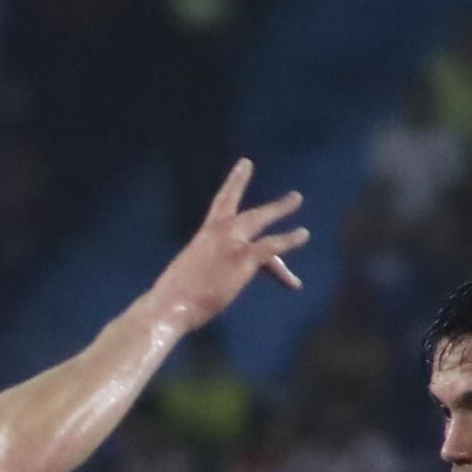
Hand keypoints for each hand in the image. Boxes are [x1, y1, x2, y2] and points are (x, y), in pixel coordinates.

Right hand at [148, 160, 309, 332]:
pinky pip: (273, 246)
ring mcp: (231, 244)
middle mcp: (215, 234)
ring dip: (279, 208)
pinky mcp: (244, 258)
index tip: (241, 167)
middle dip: (239, 181)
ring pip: (259, 219)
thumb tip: (207, 278)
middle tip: (246, 164)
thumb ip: (201, 270)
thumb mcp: (185, 276)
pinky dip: (289, 240)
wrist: (169, 306)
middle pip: (233, 202)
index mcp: (202, 239)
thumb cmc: (171, 301)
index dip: (231, 185)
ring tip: (295, 198)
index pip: (219, 206)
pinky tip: (302, 234)